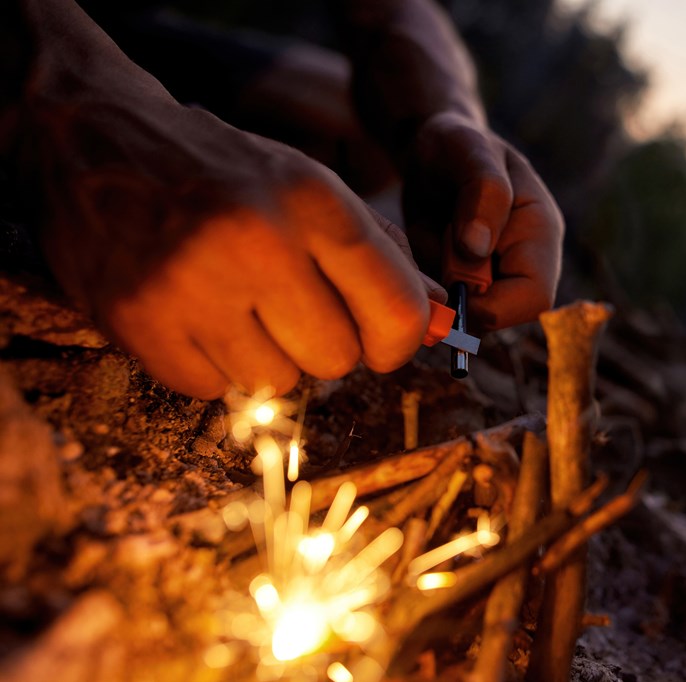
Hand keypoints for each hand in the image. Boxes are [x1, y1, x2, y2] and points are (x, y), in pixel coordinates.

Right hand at [24, 68, 429, 398]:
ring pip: (278, 383)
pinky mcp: (138, 322)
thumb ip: (384, 258)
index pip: (398, 311)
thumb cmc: (225, 172)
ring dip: (267, 357)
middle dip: (325, 346)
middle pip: (338, 359)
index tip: (382, 340)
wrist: (95, 138)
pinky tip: (193, 316)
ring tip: (236, 305)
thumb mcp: (313, 189)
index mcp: (312, 200)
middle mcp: (256, 240)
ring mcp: (191, 284)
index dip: (400, 341)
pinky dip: (211, 367)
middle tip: (292, 310)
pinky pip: (213, 391)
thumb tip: (443, 325)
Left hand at [402, 111, 563, 328]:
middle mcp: (525, 262)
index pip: (534, 298)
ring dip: (443, 294)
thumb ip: (483, 194)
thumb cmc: (455, 144)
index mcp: (540, 232)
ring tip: (431, 246)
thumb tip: (477, 249)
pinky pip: (450, 310)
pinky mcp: (469, 286)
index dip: (494, 304)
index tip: (453, 284)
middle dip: (463, 300)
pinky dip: (430, 292)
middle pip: (504, 316)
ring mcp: (497, 278)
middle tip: (435, 258)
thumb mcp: (468, 151)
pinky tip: (425, 255)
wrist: (431, 153)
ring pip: (472, 320)